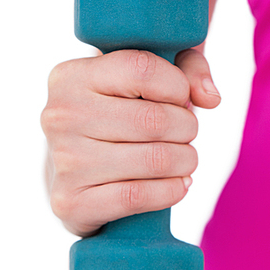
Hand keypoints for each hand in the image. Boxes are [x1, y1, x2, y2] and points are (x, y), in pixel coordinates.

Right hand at [41, 48, 220, 236]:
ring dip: (185, 160)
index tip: (180, 97)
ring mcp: (63, 161)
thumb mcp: (150, 75)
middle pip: (155, 119)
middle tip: (185, 132)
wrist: (75, 173)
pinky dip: (172, 191)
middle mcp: (59, 116)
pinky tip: (177, 184)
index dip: (178, 85)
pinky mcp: (71, 202)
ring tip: (182, 158)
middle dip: (187, 127)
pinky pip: (139, 196)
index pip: (142, 69)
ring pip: (155, 160)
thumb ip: (188, 67)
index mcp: (71, 76)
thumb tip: (210, 98)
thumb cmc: (119, 114)